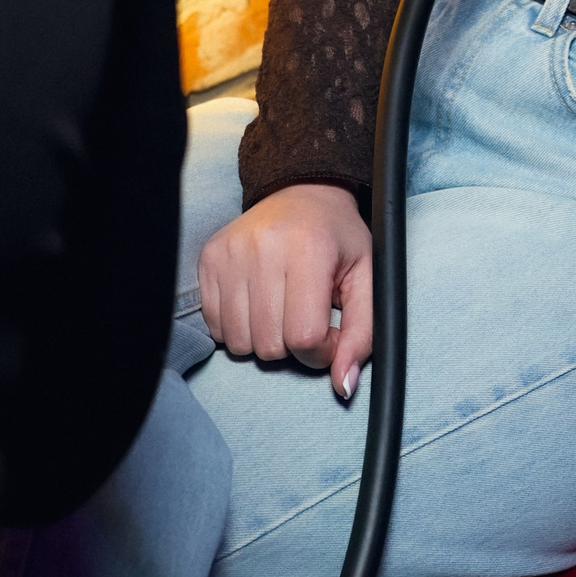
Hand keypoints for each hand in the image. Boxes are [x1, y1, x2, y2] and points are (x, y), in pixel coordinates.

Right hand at [198, 183, 371, 395]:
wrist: (303, 190)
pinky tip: (258, 302)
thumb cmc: (338, 238)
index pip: (304, 337)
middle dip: (293, 344)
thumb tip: (343, 386)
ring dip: (264, 339)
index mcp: (310, 250)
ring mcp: (231, 253)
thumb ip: (363, 334)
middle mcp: (265, 248)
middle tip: (305, 316)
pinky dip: (238, 326)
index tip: (329, 332)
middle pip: (270, 345)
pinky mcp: (209, 258)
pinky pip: (216, 326)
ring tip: (282, 309)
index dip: (321, 350)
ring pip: (240, 343)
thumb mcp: (366, 278)